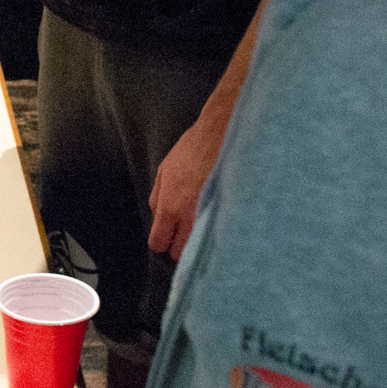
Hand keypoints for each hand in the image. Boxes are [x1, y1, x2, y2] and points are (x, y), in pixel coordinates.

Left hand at [147, 99, 230, 260]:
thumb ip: (157, 197)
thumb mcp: (164, 169)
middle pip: (180, 253)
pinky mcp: (229, 213)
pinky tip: (219, 221)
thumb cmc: (193, 149)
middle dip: (181, 246)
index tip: (168, 236)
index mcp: (170, 207)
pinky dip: (217, 232)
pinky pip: (219, 234)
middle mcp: (189, 218)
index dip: (162, 241)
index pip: (159, 243)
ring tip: (203, 227)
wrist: (223, 134)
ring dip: (199, 241)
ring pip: (200, 247)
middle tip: (186, 231)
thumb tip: (157, 216)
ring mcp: (210, 217)